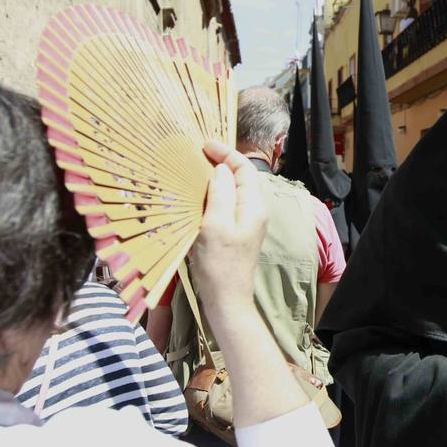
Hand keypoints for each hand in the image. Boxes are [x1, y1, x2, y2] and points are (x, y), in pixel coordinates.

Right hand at [188, 141, 266, 314]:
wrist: (226, 300)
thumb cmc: (220, 264)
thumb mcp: (216, 225)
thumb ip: (220, 193)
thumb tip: (221, 169)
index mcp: (253, 207)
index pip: (244, 169)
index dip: (226, 153)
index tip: (204, 145)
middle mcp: (253, 212)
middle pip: (239, 178)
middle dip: (220, 163)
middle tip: (196, 155)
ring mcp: (245, 224)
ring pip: (231, 192)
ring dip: (214, 180)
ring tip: (193, 171)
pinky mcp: (234, 234)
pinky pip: (224, 206)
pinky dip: (211, 196)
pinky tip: (196, 197)